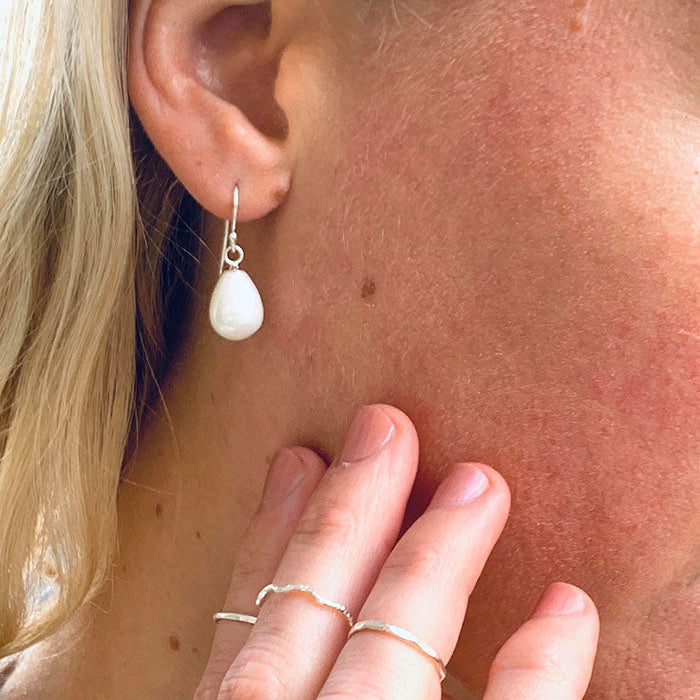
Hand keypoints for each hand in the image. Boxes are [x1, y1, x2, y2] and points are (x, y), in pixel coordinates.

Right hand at [194, 405, 598, 698]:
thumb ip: (258, 675)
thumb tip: (275, 587)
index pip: (247, 618)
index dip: (271, 533)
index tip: (297, 460)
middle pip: (310, 610)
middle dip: (346, 509)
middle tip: (385, 426)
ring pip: (391, 648)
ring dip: (434, 554)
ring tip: (475, 481)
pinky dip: (538, 669)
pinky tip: (566, 607)